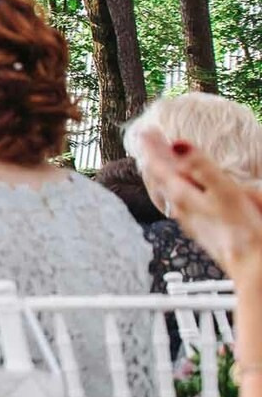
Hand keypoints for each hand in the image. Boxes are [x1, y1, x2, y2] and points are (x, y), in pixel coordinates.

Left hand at [137, 128, 261, 278]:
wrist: (252, 265)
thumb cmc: (242, 230)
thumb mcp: (223, 190)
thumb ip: (200, 167)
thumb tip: (179, 145)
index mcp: (182, 197)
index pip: (158, 166)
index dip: (151, 147)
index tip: (145, 131)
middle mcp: (180, 209)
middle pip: (158, 178)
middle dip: (153, 157)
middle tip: (148, 140)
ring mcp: (189, 220)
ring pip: (166, 191)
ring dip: (162, 172)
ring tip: (159, 160)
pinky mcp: (200, 228)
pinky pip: (178, 201)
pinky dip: (174, 187)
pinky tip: (182, 189)